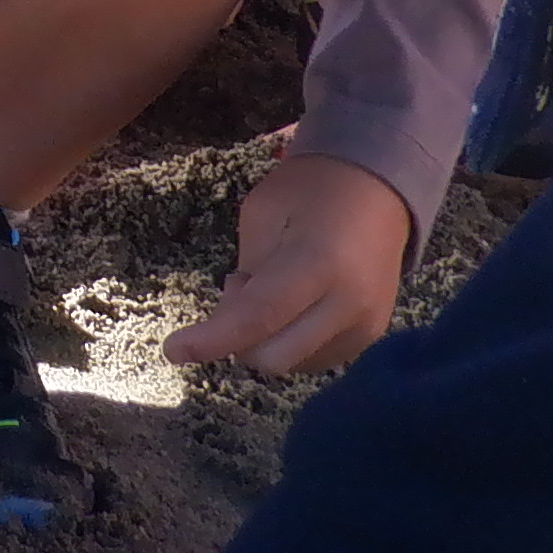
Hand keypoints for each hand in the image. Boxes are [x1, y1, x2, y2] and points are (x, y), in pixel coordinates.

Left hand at [164, 143, 408, 375]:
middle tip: (239, 287)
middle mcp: (350, 304)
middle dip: (238, 336)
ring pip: (290, 365)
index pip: (259, 316)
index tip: (174, 350)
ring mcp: (366, 326)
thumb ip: (246, 275)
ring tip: (272, 290)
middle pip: (272, 356)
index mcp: (320, 263)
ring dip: (263, 340)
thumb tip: (231, 329)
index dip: (213, 338)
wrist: (378, 187)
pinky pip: (310, 360)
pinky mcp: (369, 338)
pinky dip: (287, 342)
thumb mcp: (262, 215)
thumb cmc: (309, 191)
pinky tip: (293, 305)